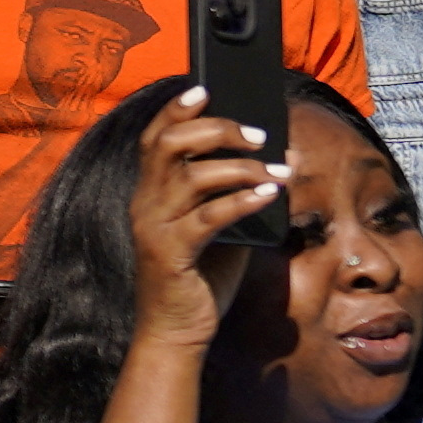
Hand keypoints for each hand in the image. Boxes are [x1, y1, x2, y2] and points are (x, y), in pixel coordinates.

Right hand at [119, 90, 289, 349]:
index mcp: (149, 194)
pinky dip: (243, 200)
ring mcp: (154, 228)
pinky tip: (271, 195)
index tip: (203, 88)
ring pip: (193, 175)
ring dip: (243, 167)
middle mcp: (144, 205)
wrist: (175, 334)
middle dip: (219, 130)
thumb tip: (277, 158)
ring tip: (278, 172)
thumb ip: (232, 193)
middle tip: (260, 136)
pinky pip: (210, 216)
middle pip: (172, 144)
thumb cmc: (198, 279)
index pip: (155, 138)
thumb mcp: (216, 227)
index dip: (176, 109)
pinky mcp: (171, 254)